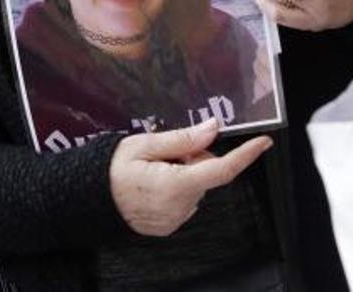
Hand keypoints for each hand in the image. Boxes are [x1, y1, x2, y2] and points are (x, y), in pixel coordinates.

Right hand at [110, 118, 271, 236]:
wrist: (88, 200)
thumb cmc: (111, 168)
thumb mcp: (144, 144)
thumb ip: (182, 139)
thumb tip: (212, 128)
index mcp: (177, 184)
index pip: (222, 169)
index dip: (245, 155)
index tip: (264, 142)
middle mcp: (181, 206)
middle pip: (206, 173)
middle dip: (195, 157)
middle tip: (167, 150)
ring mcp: (176, 219)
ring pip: (196, 186)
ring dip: (185, 173)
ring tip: (154, 168)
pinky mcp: (170, 225)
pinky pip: (185, 200)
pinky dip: (177, 188)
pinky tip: (154, 183)